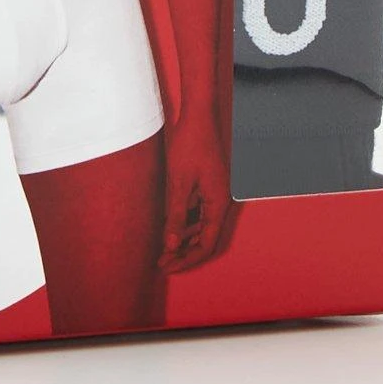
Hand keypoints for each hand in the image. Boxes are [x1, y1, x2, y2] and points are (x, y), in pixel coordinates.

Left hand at [158, 113, 229, 272]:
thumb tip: (170, 244)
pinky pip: (198, 212)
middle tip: (162, 263)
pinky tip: (169, 228)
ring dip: (184, 240)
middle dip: (184, 253)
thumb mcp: (179, 182)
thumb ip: (175, 215)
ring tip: (162, 250)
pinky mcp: (207, 186)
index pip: (207, 244)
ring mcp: (214, 194)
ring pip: (201, 226)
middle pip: (205, 238)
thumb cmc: (190, 145)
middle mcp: (220, 201)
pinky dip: (184, 223)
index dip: (188, 259)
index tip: (168, 267)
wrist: (198, 116)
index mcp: (218, 203)